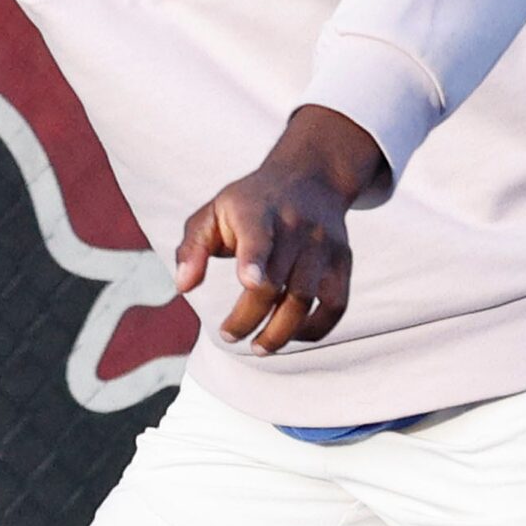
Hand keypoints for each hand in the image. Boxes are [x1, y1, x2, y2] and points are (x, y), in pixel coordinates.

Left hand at [172, 106, 386, 354]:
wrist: (310, 178)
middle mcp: (295, 227)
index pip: (258, 236)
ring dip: (281, 332)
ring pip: (305, 298)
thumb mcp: (213, 212)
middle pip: (275, 282)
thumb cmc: (249, 203)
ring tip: (258, 347)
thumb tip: (183, 286)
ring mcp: (322, 245)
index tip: (249, 283)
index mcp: (257, 210)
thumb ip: (192, 248)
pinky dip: (316, 329)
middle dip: (249, 317)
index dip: (255, 260)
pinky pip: (335, 305)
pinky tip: (291, 335)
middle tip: (228, 336)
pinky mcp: (342, 261)